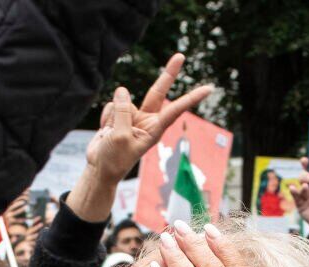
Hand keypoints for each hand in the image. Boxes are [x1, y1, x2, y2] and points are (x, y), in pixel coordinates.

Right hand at [83, 54, 212, 185]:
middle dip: (168, 74)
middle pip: (158, 92)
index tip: (209, 89)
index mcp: (154, 129)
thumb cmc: (114, 160)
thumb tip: (122, 89)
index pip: (175, 110)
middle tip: (181, 56)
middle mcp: (146, 120)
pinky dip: (105, 117)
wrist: (99, 169)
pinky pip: (111, 106)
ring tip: (110, 136)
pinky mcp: (119, 115)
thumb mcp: (119, 137)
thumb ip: (122, 111)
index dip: (191, 98)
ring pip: (122, 102)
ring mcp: (132, 116)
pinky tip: (105, 132)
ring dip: (112, 116)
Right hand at [294, 157, 308, 241]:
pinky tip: (294, 189)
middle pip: (305, 175)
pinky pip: (295, 197)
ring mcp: (306, 196)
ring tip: (307, 185)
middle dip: (306, 173)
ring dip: (303, 183)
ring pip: (300, 185)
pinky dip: (293, 192)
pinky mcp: (301, 205)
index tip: (308, 159)